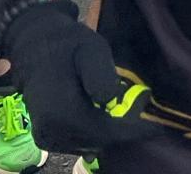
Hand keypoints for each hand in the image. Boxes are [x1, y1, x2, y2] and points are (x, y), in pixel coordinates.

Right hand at [1, 5, 157, 155]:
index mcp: (60, 110)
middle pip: (96, 142)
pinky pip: (76, 145)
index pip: (102, 132)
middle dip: (122, 133)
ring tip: (129, 116)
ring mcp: (46, 136)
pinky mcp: (46, 137)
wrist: (36, 47)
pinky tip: (108, 120)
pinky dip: (95, 136)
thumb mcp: (91, 48)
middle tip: (145, 119)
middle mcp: (50, 130)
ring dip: (109, 135)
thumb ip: (100, 74)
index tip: (154, 127)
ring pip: (88, 146)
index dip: (130, 131)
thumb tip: (110, 100)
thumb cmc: (68, 45)